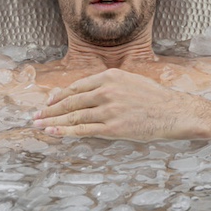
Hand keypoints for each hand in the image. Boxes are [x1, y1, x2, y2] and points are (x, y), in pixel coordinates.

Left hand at [33, 68, 210, 140]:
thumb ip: (109, 85)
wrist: (174, 112)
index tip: (48, 102)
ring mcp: (109, 110)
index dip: (60, 96)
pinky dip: (65, 131)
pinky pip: (84, 130)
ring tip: (39, 126)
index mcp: (110, 77)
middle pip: (71, 101)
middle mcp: (107, 91)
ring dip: (53, 121)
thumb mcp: (130, 81)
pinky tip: (53, 133)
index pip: (77, 87)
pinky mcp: (113, 128)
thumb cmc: (155, 99)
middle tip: (36, 116)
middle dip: (50, 109)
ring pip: (74, 116)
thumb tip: (89, 94)